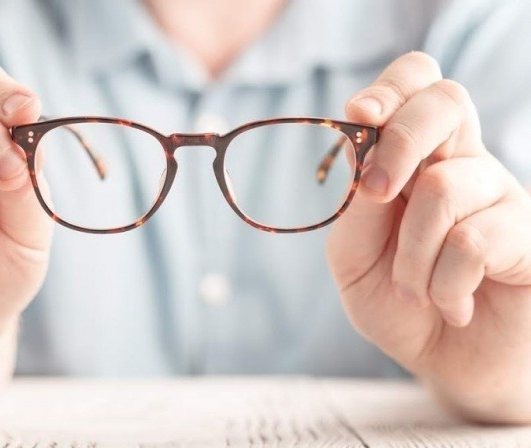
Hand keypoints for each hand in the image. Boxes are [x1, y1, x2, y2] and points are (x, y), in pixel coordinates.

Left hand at [326, 52, 530, 422]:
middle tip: (377, 194)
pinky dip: (443, 283)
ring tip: (415, 290)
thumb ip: (354, 208)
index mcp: (417, 160)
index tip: (360, 115)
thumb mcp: (354, 257)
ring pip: (444, 187)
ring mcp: (502, 198)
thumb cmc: (399, 302)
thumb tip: (362, 157)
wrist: (448, 362)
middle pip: (446, 101)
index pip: (418, 85)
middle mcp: (464, 166)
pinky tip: (452, 303)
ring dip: (410, 254)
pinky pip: (474, 240)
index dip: (390, 87)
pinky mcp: (530, 236)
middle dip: (397, 141)